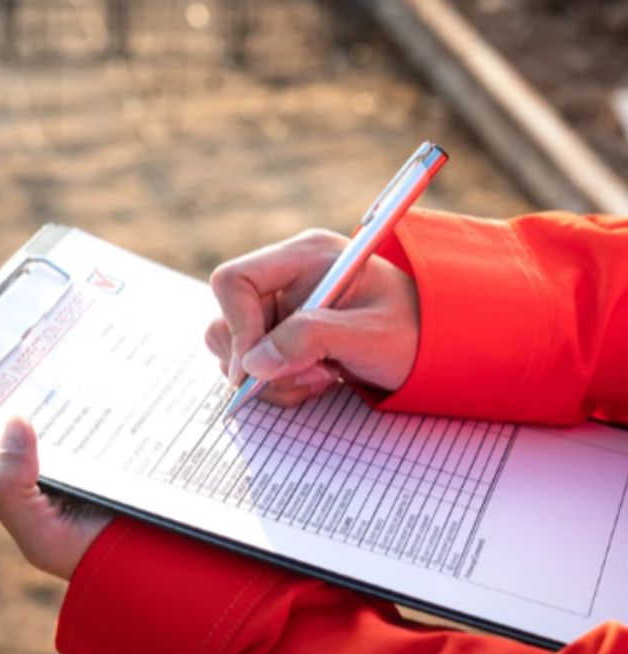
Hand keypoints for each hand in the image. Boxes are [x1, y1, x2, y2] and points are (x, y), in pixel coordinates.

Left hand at [0, 298, 110, 579]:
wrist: (162, 559)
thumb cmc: (97, 554)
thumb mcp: (41, 537)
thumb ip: (9, 491)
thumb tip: (10, 421)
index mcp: (1, 471)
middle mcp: (27, 444)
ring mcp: (64, 426)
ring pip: (26, 373)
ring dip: (7, 337)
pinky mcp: (103, 415)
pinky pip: (78, 375)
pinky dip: (66, 347)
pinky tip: (64, 319)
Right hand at [205, 229, 418, 405]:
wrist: (438, 346)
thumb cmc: (416, 331)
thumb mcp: (370, 336)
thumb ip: (311, 340)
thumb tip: (253, 364)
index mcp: (303, 256)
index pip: (234, 281)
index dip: (237, 325)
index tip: (257, 368)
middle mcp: (284, 278)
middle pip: (226, 321)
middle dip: (258, 362)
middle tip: (307, 375)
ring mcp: (280, 308)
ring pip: (237, 352)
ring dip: (273, 379)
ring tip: (321, 378)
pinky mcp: (282, 336)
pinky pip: (254, 368)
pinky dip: (280, 385)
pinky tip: (318, 379)